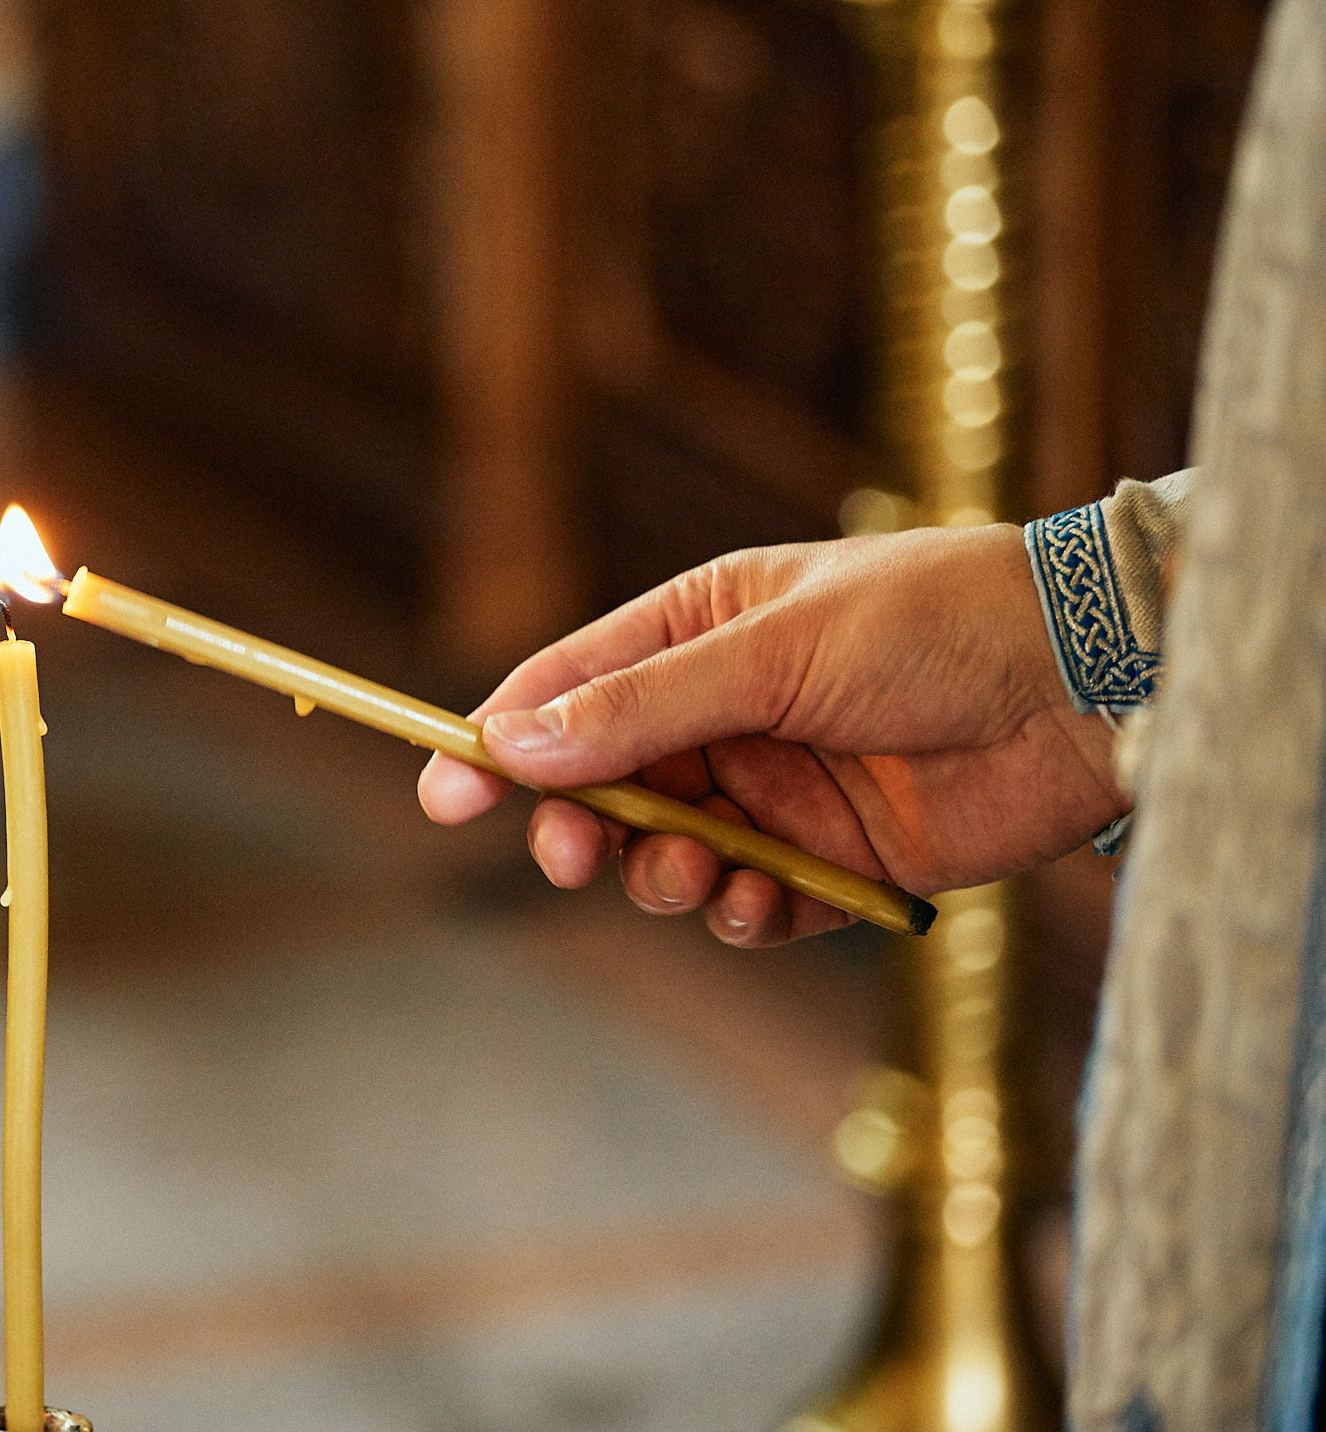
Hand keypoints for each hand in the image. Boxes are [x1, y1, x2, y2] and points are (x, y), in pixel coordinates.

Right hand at [417, 525, 1126, 945]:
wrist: (1093, 683)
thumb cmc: (934, 623)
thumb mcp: (772, 651)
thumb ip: (643, 706)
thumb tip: (516, 740)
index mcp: (698, 631)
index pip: (569, 688)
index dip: (501, 740)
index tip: (443, 794)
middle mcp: (727, 713)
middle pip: (604, 786)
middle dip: (578, 826)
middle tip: (570, 854)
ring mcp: (779, 790)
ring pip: (669, 854)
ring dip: (663, 873)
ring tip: (695, 872)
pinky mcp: (837, 861)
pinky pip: (752, 905)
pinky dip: (740, 913)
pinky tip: (758, 900)